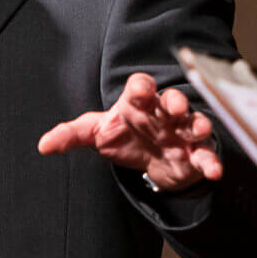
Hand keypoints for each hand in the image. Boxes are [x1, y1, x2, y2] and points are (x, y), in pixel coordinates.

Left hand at [36, 71, 222, 190]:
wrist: (149, 162)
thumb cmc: (123, 136)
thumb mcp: (95, 134)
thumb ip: (70, 135)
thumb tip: (43, 145)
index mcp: (137, 103)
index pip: (140, 87)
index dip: (140, 86)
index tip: (139, 89)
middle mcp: (162, 113)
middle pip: (171, 101)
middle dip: (174, 101)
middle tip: (175, 104)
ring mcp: (181, 132)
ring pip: (193, 122)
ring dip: (198, 124)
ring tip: (199, 129)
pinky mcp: (194, 153)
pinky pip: (205, 154)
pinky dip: (210, 161)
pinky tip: (213, 170)